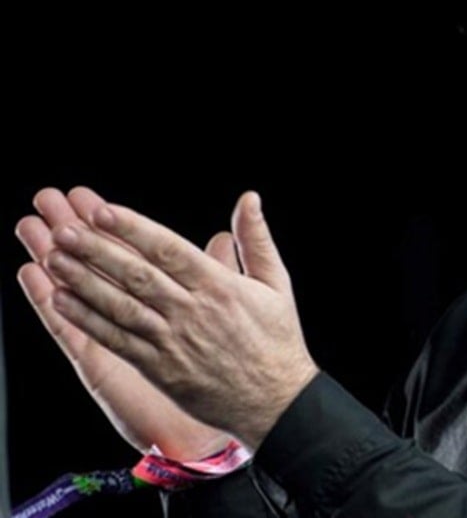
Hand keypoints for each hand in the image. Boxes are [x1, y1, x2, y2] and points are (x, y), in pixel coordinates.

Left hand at [38, 189, 319, 451]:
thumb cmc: (277, 340)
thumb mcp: (277, 283)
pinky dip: (88, 321)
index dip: (134, 230)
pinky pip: (118, 341)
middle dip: (97, 251)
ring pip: (121, 306)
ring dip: (84, 282)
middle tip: (64, 230)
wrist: (276, 402)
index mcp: (221, 287)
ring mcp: (173, 343)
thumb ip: (256, 239)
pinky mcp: (160, 369)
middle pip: (137, 276)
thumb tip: (249, 198)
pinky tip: (64, 302)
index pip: (169, 251)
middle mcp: (193, 312)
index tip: (103, 212)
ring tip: (54, 259)